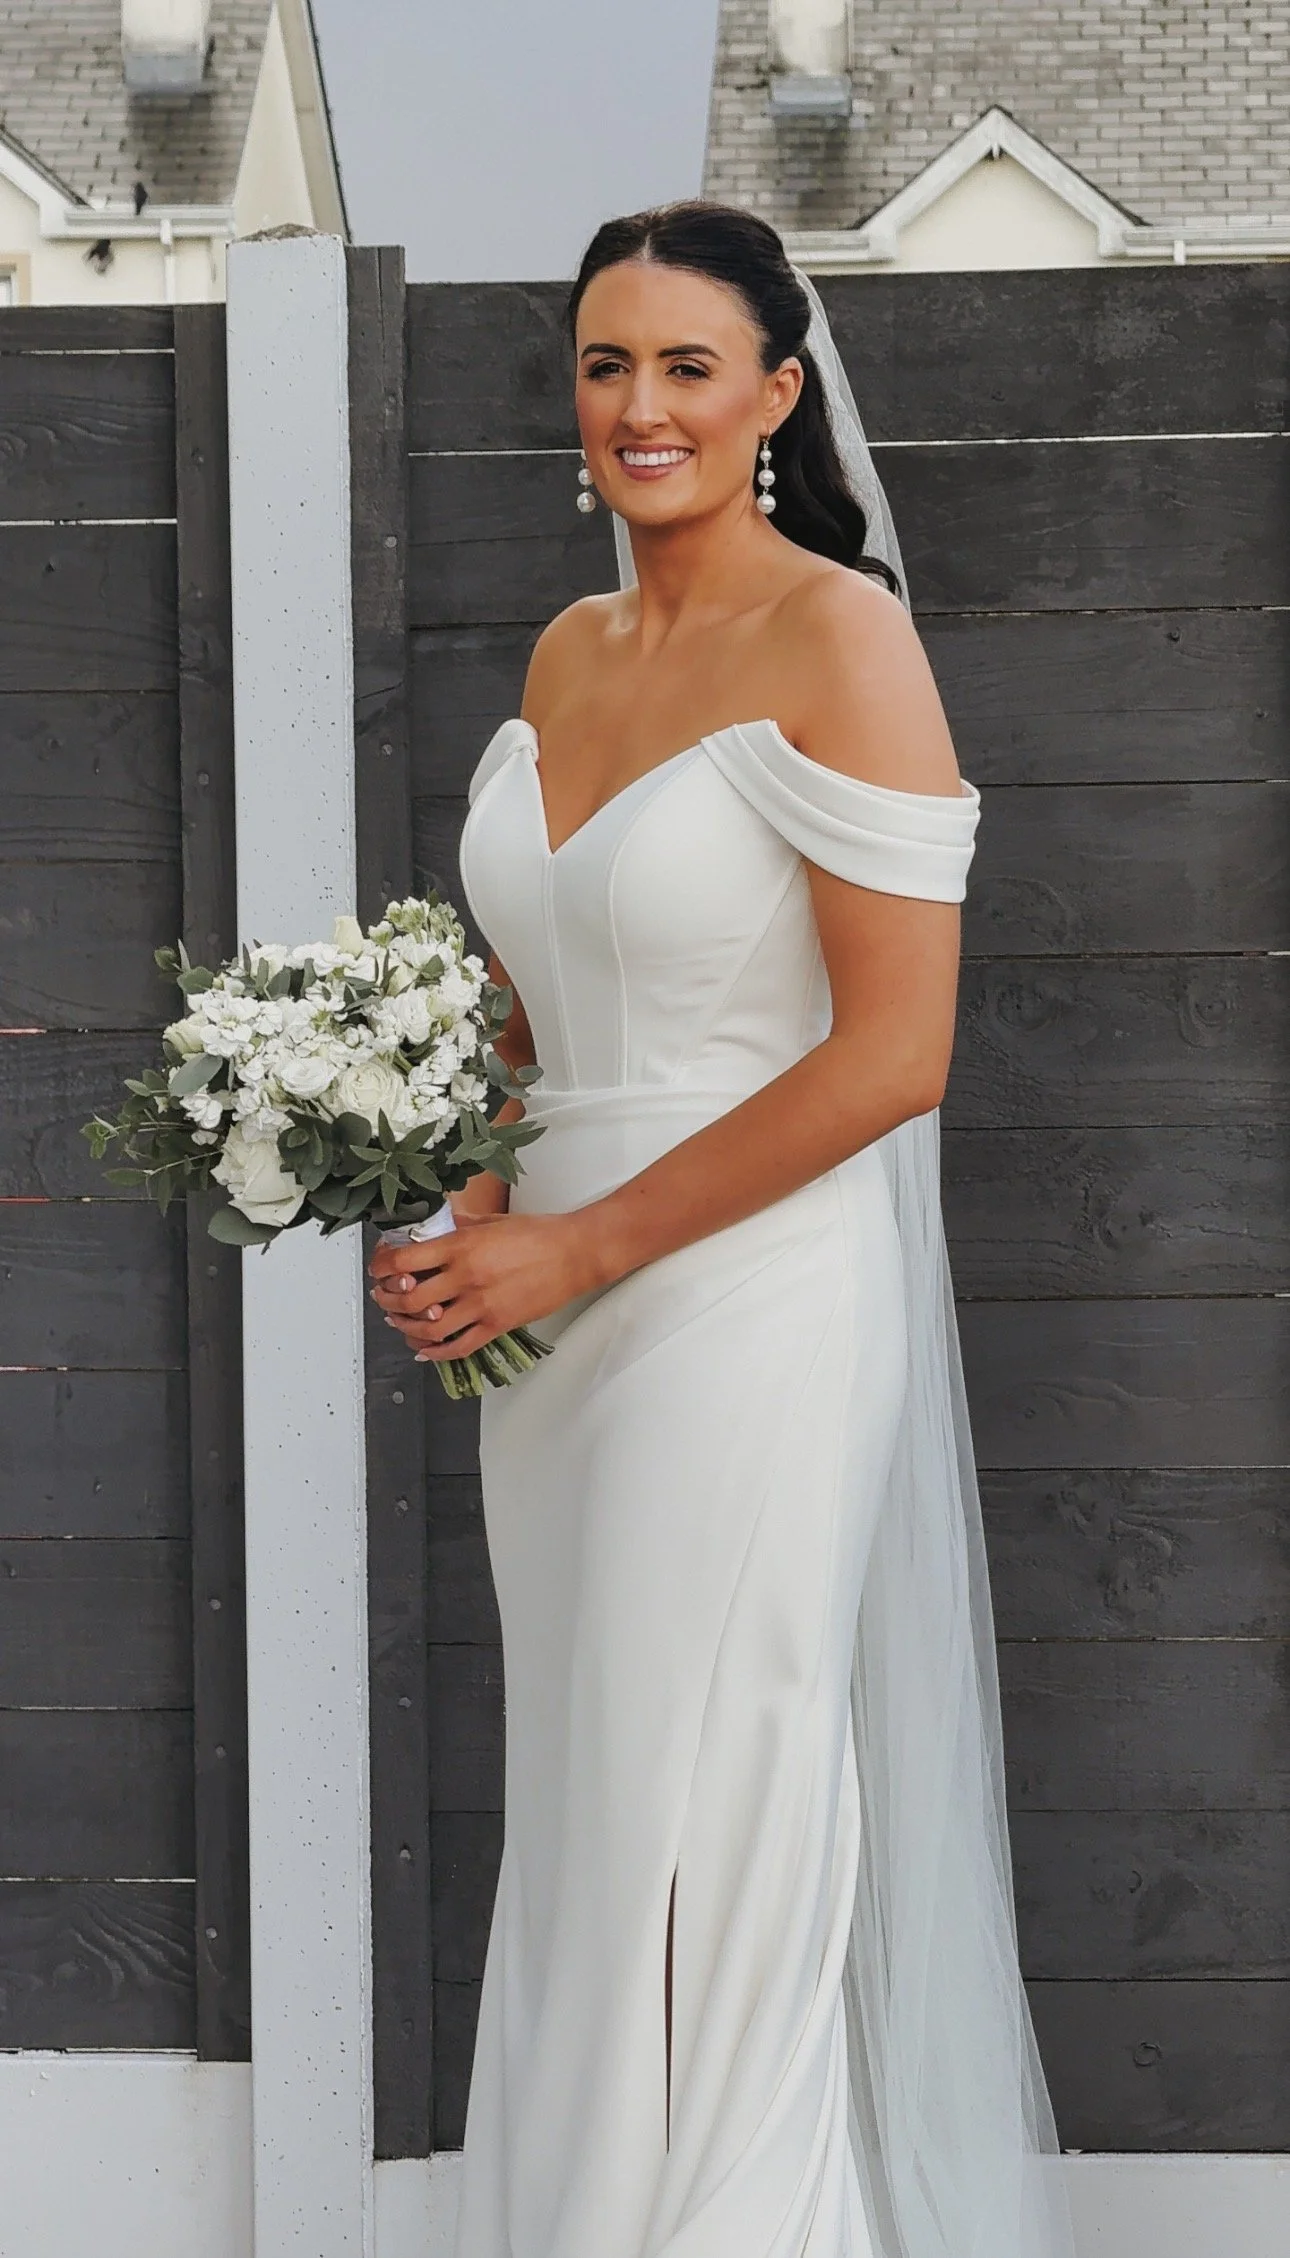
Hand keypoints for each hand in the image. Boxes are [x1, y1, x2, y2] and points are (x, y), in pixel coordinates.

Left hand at [367, 1208, 604, 1363]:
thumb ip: (455, 1227)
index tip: (378, 1267)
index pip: (403, 1260)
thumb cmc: (537, 1234)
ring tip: (399, 1320)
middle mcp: (466, 1277)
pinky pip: (458, 1347)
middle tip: (383, 1295)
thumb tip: (427, 1231)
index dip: (381, 1266)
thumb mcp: (489, 1221)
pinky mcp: (496, 1325)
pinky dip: (435, 1353)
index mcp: (461, 1246)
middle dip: (387, 1299)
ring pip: (428, 1329)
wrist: (574, 1253)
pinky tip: (425, 1349)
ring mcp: (481, 1305)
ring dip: (405, 1327)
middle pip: (409, 1299)